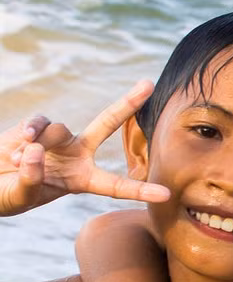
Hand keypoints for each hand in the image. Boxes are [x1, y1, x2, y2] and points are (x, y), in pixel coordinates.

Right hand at [0, 81, 168, 215]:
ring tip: (17, 161)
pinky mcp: (34, 127)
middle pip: (105, 124)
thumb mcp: (21, 197)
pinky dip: (31, 130)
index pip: (116, 186)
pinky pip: (39, 122)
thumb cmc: (7, 195)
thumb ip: (31, 179)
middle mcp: (76, 155)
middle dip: (127, 104)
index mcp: (83, 180)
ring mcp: (57, 139)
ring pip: (60, 130)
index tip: (167, 194)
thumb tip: (36, 150)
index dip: (140, 190)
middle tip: (148, 84)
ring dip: (40, 145)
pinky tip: (22, 140)